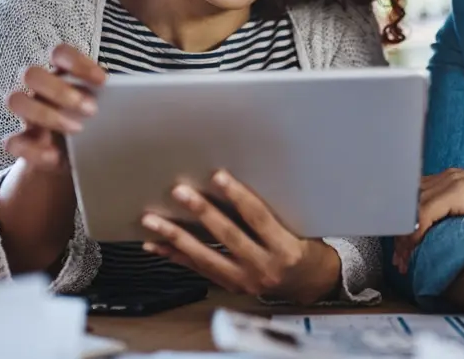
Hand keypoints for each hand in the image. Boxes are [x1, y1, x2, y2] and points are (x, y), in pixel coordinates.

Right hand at [3, 44, 106, 172]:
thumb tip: (148, 96)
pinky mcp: (21, 140)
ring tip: (77, 130)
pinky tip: (55, 157)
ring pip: (15, 100)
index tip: (104, 81)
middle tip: (92, 109)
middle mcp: (39, 89)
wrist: (81, 157)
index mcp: (61, 73)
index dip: (77, 63)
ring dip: (46, 114)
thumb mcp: (109, 108)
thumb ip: (118, 97)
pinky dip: (33, 149)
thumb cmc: (98, 123)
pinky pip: (12, 141)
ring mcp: (27, 113)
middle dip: (60, 90)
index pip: (59, 53)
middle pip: (32, 74)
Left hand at [141, 170, 341, 304]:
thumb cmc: (305, 248)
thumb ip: (269, 214)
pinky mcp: (231, 288)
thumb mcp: (298, 229)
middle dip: (202, 212)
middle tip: (179, 191)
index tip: (218, 176)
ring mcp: (245, 281)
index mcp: (285, 249)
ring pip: (206, 256)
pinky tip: (156, 245)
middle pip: (229, 236)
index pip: (258, 218)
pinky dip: (176, 256)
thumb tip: (230, 184)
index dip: (238, 196)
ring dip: (176, 237)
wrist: (311, 285)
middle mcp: (264, 268)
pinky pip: (199, 269)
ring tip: (153, 220)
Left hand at [393, 168, 463, 273]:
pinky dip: (415, 232)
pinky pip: (424, 213)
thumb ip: (457, 213)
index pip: (415, 196)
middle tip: (400, 259)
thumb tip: (438, 234)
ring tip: (405, 261)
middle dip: (400, 231)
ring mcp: (452, 181)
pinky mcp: (457, 192)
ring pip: (412, 208)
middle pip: (409, 201)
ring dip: (404, 237)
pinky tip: (416, 249)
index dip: (405, 221)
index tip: (403, 248)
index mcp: (452, 177)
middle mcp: (448, 175)